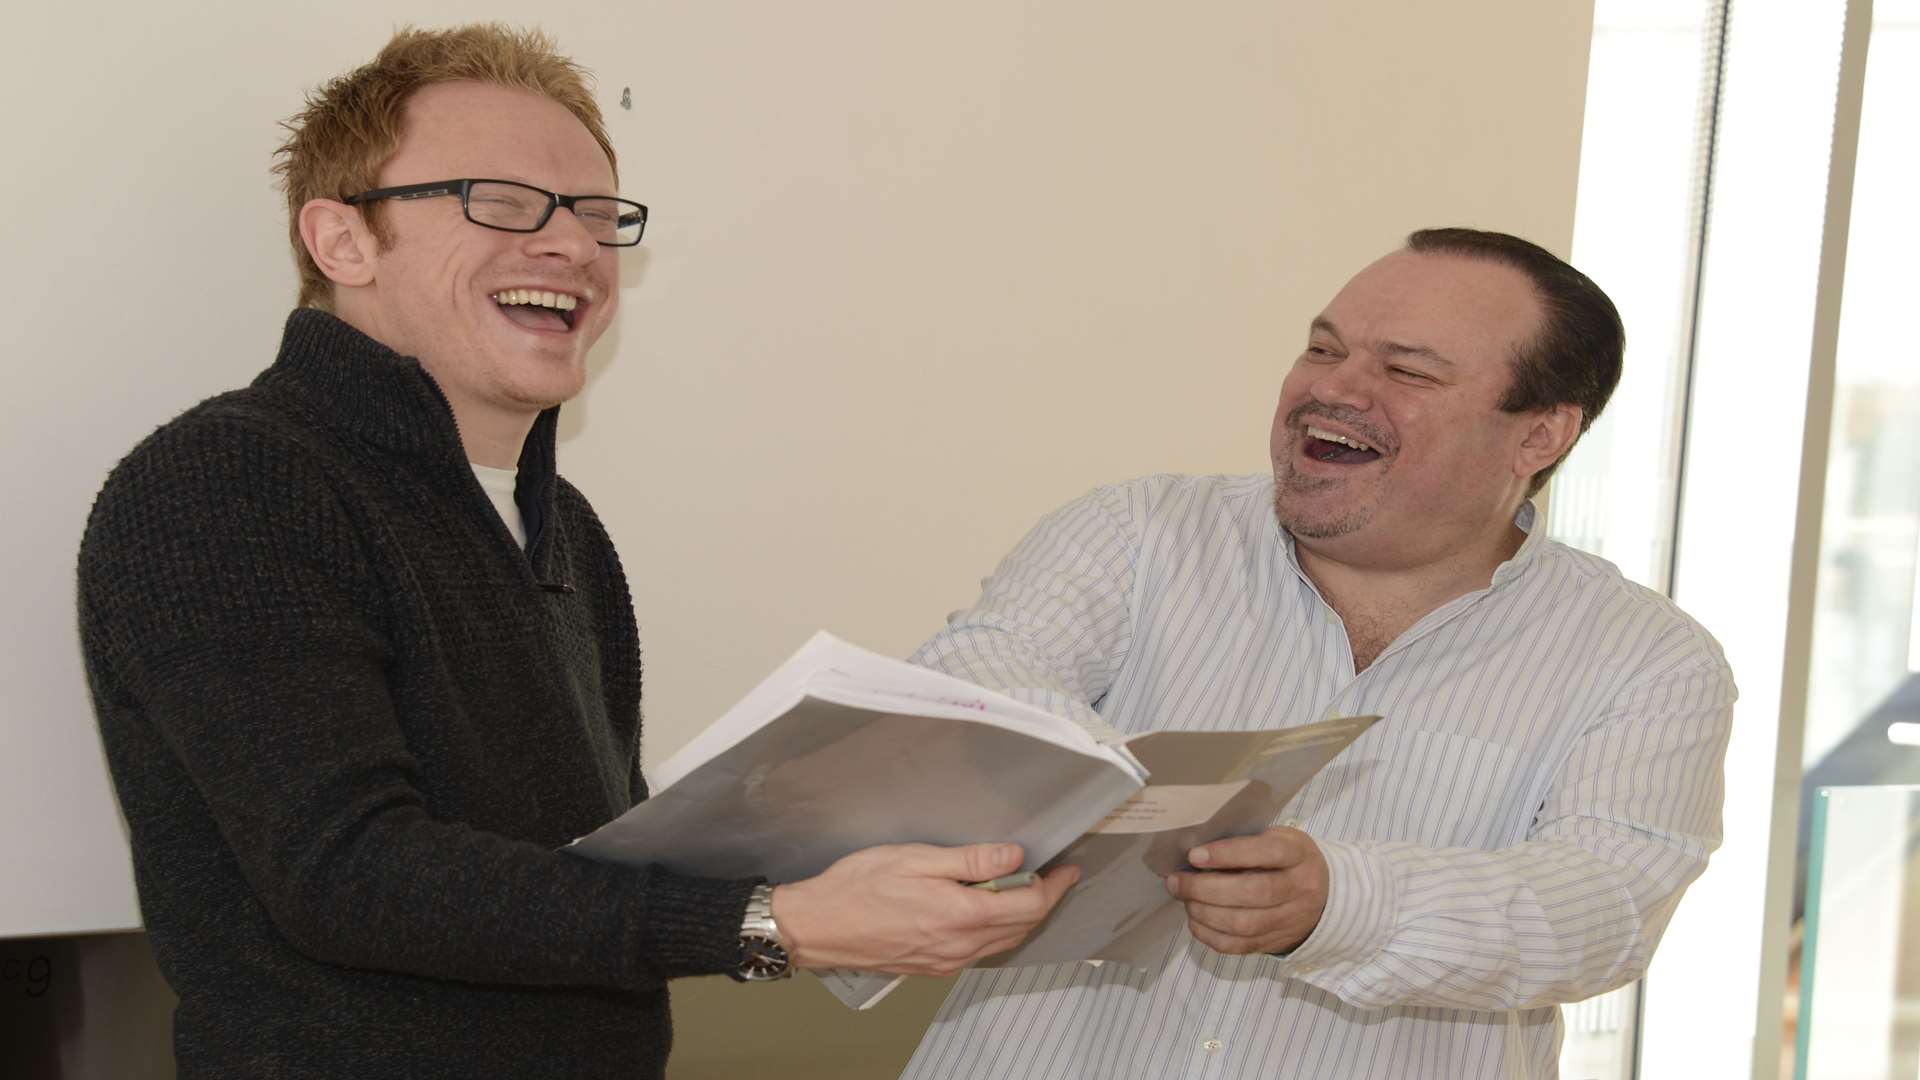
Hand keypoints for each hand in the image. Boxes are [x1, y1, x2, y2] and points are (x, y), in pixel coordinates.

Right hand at [771, 842, 1078, 975]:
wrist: (818, 926)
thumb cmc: (858, 887)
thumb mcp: (916, 859)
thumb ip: (970, 861)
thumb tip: (1014, 856)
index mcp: (961, 916)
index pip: (1028, 905)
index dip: (1053, 886)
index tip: (1066, 870)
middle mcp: (960, 946)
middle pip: (1021, 928)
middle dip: (1043, 901)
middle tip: (1053, 876)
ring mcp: (946, 961)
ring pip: (1002, 943)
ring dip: (1022, 918)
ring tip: (1026, 890)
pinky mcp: (931, 967)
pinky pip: (979, 951)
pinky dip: (996, 931)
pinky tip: (988, 912)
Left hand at [1165, 826, 1326, 955]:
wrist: (1327, 897)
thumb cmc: (1288, 860)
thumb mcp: (1278, 839)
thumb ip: (1246, 842)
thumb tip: (1196, 853)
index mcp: (1298, 854)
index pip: (1267, 853)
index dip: (1229, 854)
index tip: (1195, 855)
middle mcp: (1299, 889)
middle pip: (1254, 893)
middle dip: (1206, 888)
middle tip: (1177, 882)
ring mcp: (1290, 920)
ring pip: (1245, 924)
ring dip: (1205, 913)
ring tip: (1184, 900)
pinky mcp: (1277, 942)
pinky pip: (1240, 946)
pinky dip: (1211, 936)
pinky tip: (1196, 921)